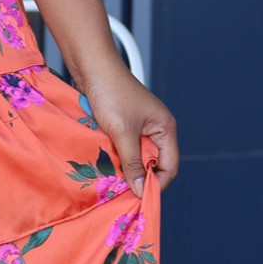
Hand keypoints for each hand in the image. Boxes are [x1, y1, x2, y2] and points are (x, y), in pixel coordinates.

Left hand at [81, 66, 178, 194]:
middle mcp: (157, 129)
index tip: (138, 196)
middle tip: (122, 190)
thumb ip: (132, 162)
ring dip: (126, 167)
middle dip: (139, 177)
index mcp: (165, 128)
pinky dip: (117, 156)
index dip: (156, 183)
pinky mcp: (124, 124)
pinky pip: (125, 148)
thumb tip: (141, 190)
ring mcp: (140, 126)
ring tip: (112, 178)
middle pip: (154, 163)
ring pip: (137, 157)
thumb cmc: (111, 94)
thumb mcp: (123, 132)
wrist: (92, 67)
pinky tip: (105, 163)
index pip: (170, 166)